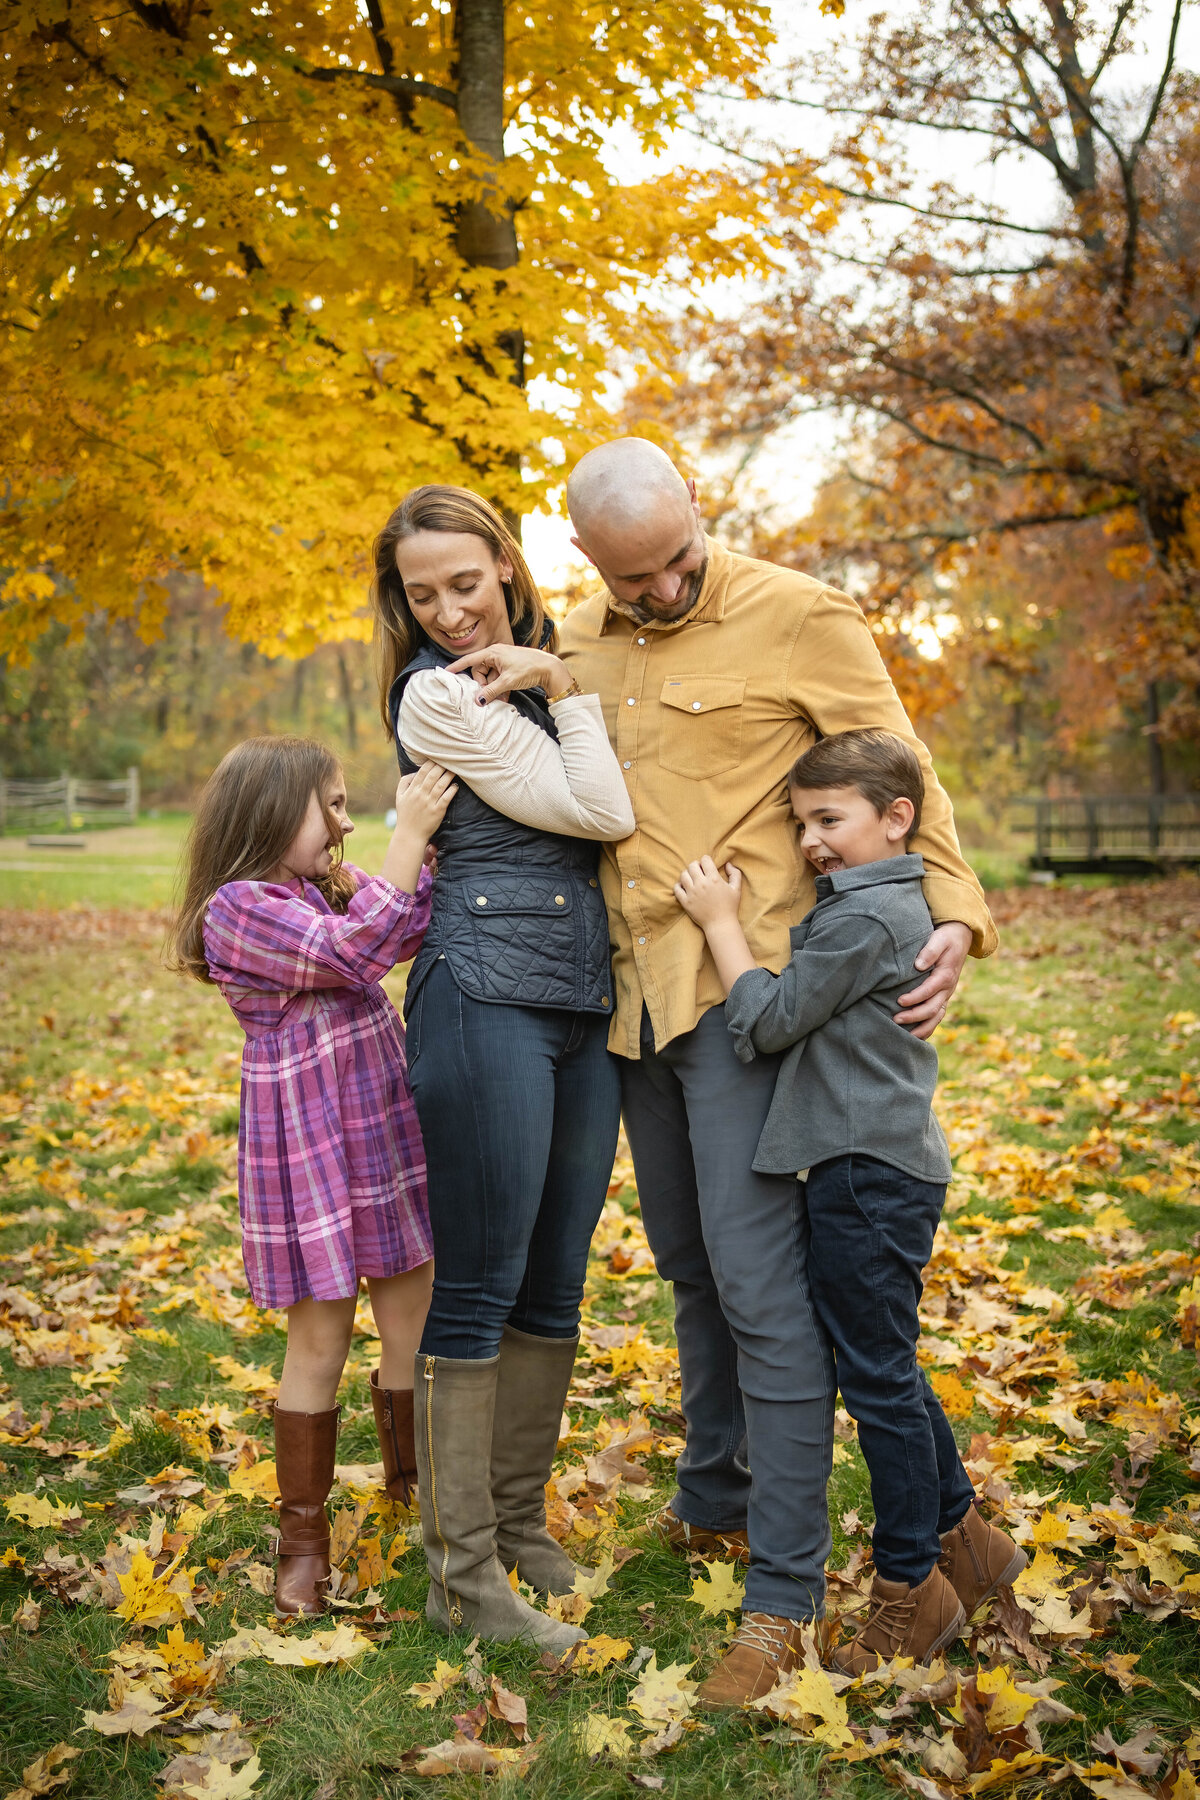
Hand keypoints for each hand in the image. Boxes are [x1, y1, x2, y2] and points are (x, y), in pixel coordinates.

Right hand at [393, 763, 456, 838]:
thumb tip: (414, 772)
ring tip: (455, 769)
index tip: (438, 757)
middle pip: (433, 776)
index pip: (422, 772)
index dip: (431, 762)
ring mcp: (429, 803)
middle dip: (442, 766)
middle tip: (450, 760)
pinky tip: (455, 785)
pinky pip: (446, 798)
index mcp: (412, 790)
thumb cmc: (405, 815)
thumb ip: (404, 782)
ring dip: (449, 775)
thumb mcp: (399, 797)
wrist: (410, 835)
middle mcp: (421, 795)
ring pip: (441, 785)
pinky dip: (452, 790)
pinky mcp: (438, 811)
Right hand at [446, 642, 572, 704]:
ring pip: (490, 678)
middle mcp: (496, 654)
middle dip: (484, 685)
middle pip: (480, 672)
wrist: (550, 668)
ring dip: (493, 689)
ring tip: (502, 699)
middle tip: (491, 696)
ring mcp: (503, 661)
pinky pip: (498, 679)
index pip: (469, 660)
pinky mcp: (509, 668)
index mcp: (493, 652)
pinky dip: (500, 688)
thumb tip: (477, 700)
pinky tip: (506, 697)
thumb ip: (492, 691)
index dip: (457, 667)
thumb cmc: (530, 669)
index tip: (445, 672)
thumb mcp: (508, 682)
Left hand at [673, 856, 743, 927]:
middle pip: (692, 865)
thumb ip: (735, 873)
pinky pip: (676, 888)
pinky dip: (679, 885)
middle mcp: (701, 884)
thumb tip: (727, 863)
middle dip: (696, 865)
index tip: (707, 865)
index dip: (706, 860)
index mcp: (714, 879)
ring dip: (687, 874)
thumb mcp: (737, 889)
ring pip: (683, 875)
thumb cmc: (730, 907)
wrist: (720, 924)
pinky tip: (684, 887)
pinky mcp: (685, 902)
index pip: (705, 860)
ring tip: (692, 879)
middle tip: (699, 871)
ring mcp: (692, 893)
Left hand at [895, 920, 971, 1038]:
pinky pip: (936, 1017)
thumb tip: (918, 965)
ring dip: (921, 1028)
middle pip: (933, 1008)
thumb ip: (929, 951)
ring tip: (905, 1036)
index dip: (915, 997)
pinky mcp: (942, 998)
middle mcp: (947, 989)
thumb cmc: (945, 939)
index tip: (899, 1001)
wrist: (960, 939)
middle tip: (895, 1019)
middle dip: (914, 1016)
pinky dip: (927, 1028)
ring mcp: (946, 995)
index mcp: (946, 975)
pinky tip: (914, 1036)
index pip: (929, 990)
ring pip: (936, 1017)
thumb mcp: (939, 939)